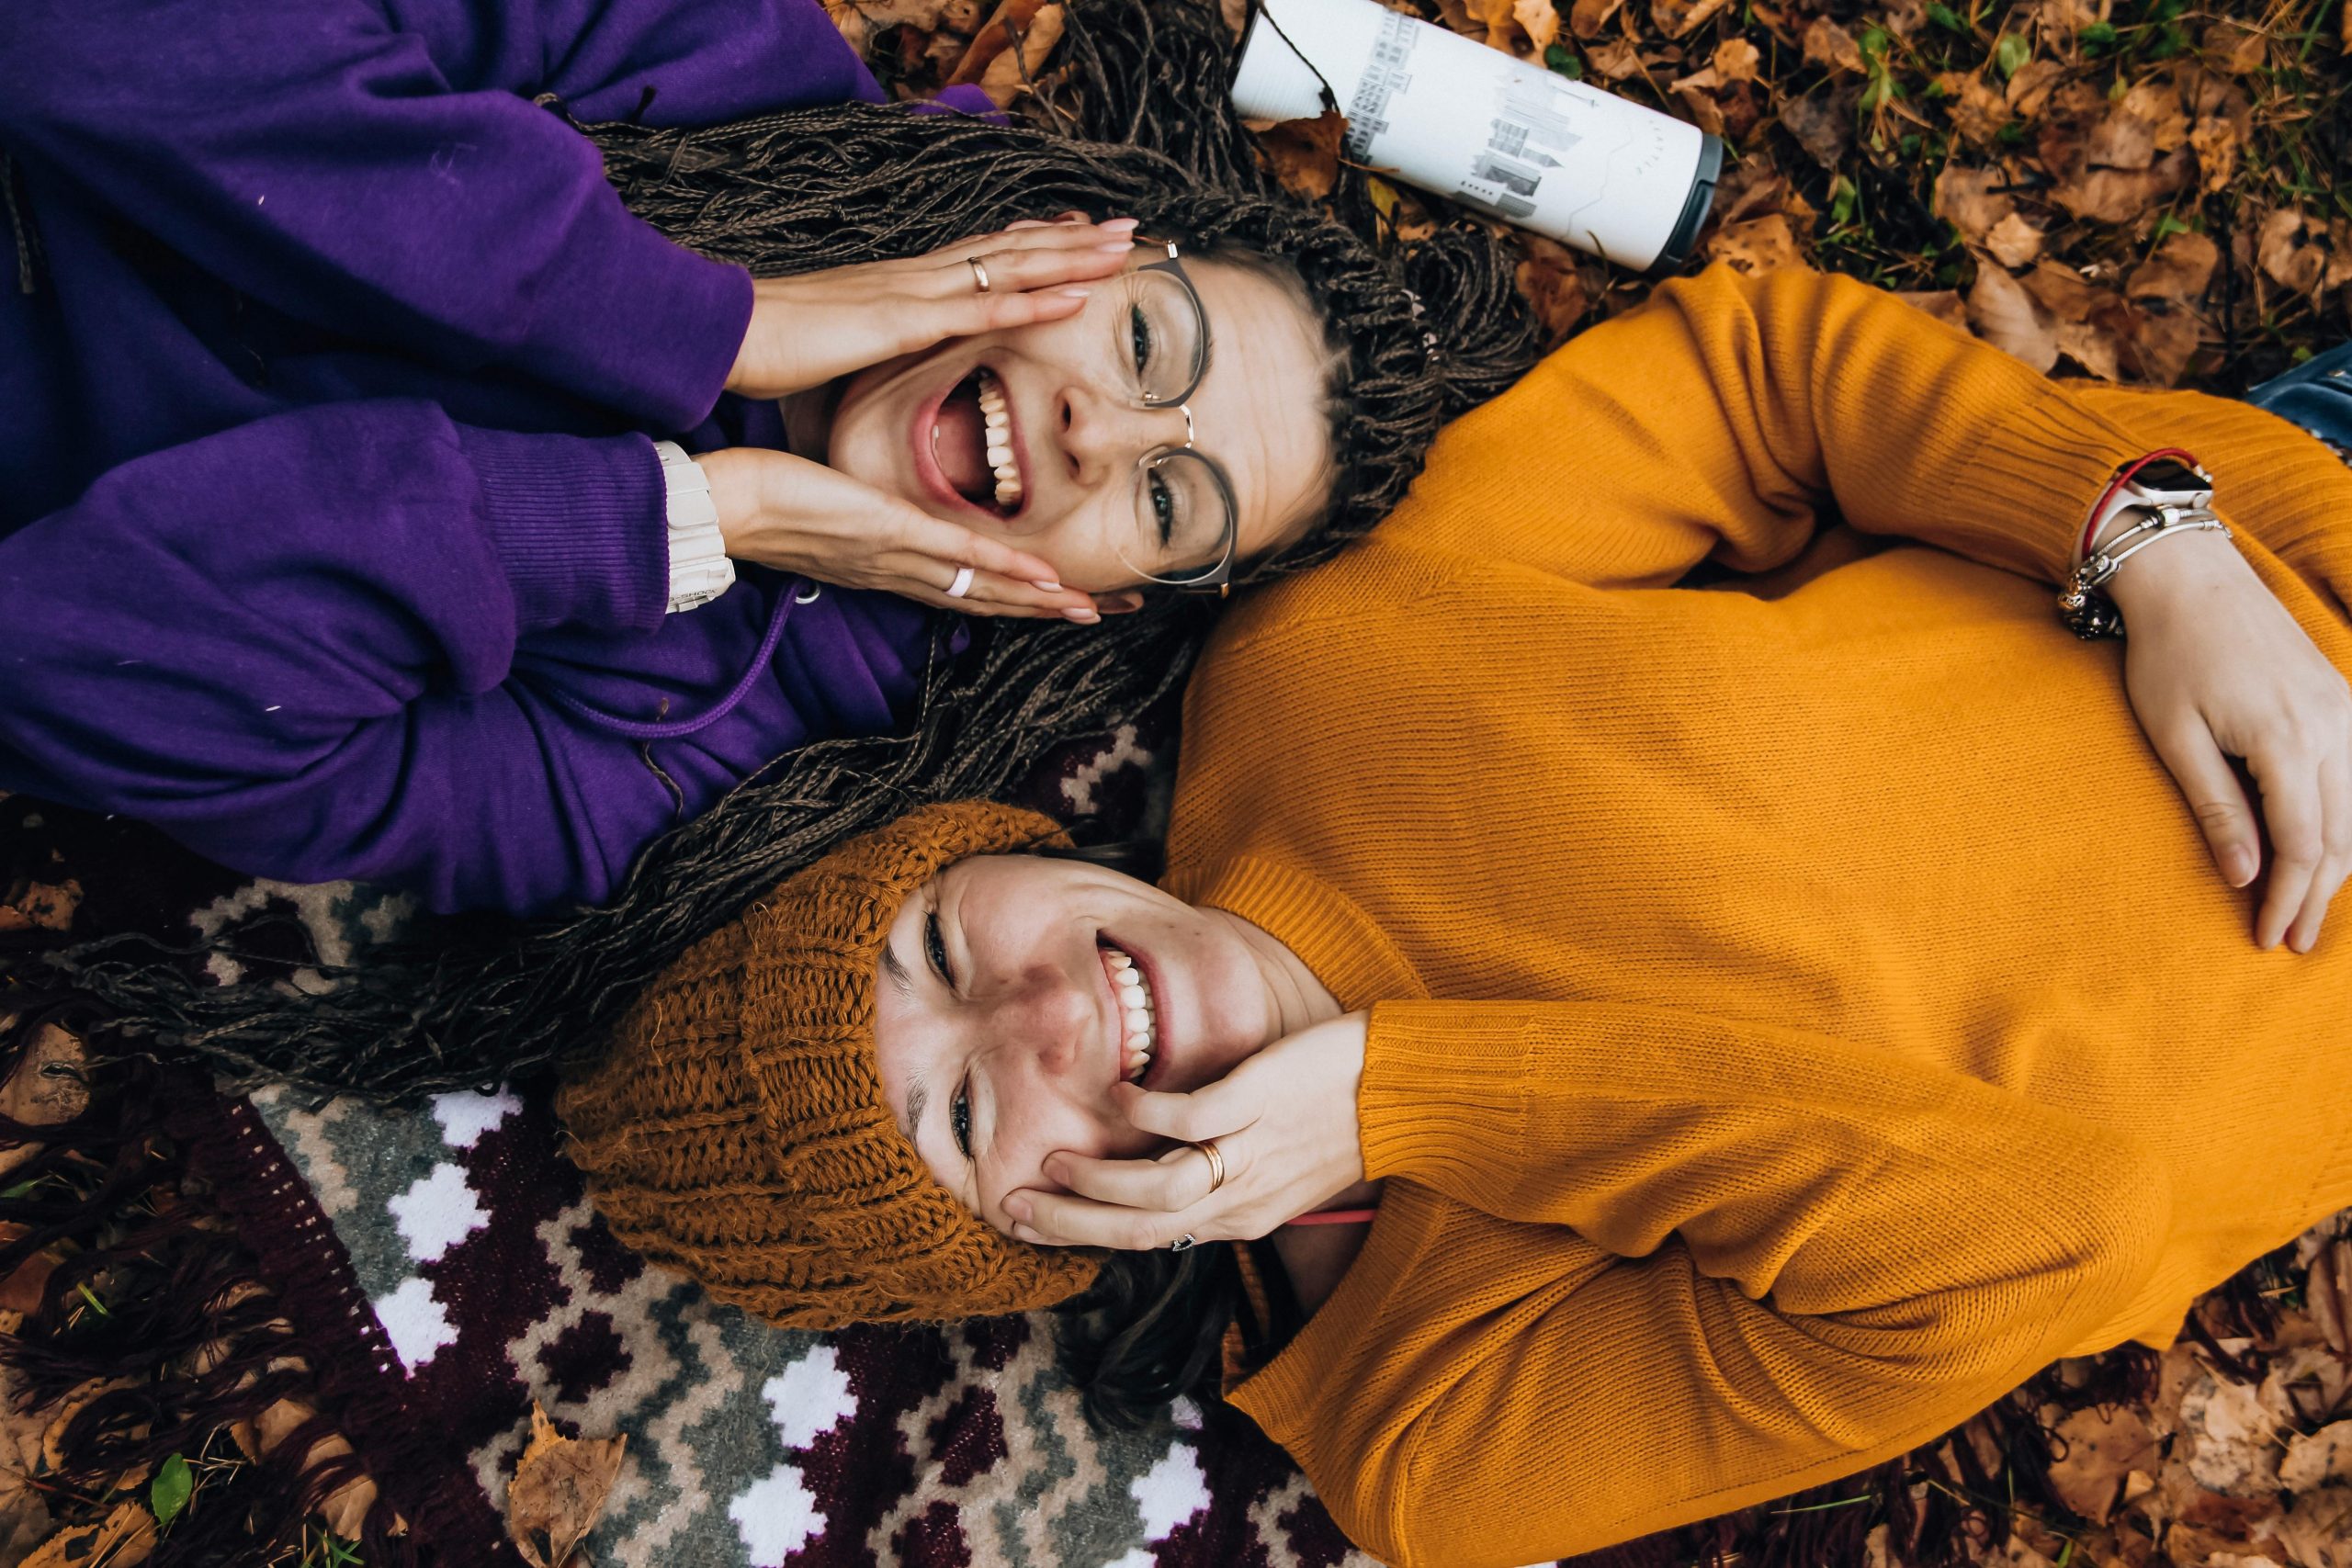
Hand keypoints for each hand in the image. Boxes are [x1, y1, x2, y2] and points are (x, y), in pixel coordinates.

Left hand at [697, 447, 1101, 619]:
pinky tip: (1043, 579)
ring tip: (1090, 607)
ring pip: (982, 587)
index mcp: (889, 571)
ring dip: (1041, 601)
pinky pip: (957, 555)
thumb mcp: (829, 516)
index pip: (965, 593)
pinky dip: (1003, 571)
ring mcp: (899, 557)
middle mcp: (901, 575)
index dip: (1019, 602)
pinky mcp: (890, 531)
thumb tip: (882, 517)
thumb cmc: (767, 501)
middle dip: (1048, 611)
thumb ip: (865, 523)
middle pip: (986, 602)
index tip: (1067, 602)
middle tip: (1105, 614)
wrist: (725, 506)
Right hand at [725, 216, 1139, 399]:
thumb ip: (871, 341)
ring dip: (1069, 258)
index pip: (981, 255)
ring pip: (1007, 267)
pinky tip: (1072, 296)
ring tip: (1122, 248)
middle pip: (1008, 249)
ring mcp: (911, 294)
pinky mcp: (902, 321)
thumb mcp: (837, 343)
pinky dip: (1030, 301)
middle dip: (1071, 239)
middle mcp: (915, 277)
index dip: (1035, 244)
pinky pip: (979, 309)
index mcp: (901, 284)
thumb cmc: (770, 344)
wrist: (723, 333)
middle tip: (1128, 229)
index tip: (1081, 236)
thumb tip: (884, 347)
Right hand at [1004, 1012, 1369, 1249]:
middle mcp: (1243, 1198)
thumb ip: (1223, 1176)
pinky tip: (1117, 1099)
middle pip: (1143, 1228)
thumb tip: (1161, 1169)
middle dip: (1073, 1225)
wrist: (1409, 1089)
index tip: (1035, 1226)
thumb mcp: (1281, 1169)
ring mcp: (1250, 1150)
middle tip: (1015, 1211)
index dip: (1089, 1238)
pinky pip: (1189, 1119)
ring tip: (1054, 1164)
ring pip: (1160, 1188)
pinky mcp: (1259, 1101)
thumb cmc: (1341, 1120)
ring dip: (1099, 1182)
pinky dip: (1144, 1116)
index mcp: (1243, 1217)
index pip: (1152, 1240)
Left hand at [2109, 528, 2351, 950]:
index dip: (2288, 899)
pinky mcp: (2345, 697)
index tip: (2269, 939)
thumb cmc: (2169, 654)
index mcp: (2287, 739)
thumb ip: (2215, 807)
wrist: (2192, 578)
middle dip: (2319, 894)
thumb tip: (2245, 877)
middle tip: (2298, 942)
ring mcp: (2347, 709)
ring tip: (2312, 907)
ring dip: (2340, 863)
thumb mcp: (2176, 737)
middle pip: (2343, 835)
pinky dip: (2350, 820)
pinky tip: (2332, 849)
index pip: (2303, 845)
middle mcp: (2333, 726)